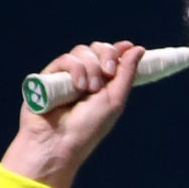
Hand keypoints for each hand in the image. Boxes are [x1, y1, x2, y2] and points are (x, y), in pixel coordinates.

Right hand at [3, 41, 145, 186]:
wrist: (58, 141)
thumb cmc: (88, 127)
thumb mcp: (115, 100)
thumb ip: (127, 73)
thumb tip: (138, 48)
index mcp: (103, 83)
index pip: (111, 56)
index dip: (118, 49)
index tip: (127, 46)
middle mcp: (86, 77)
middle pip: (98, 48)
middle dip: (107, 56)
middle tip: (108, 73)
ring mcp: (66, 76)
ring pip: (82, 51)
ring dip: (91, 67)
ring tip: (89, 89)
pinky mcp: (49, 75)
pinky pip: (65, 59)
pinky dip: (75, 69)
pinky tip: (77, 86)